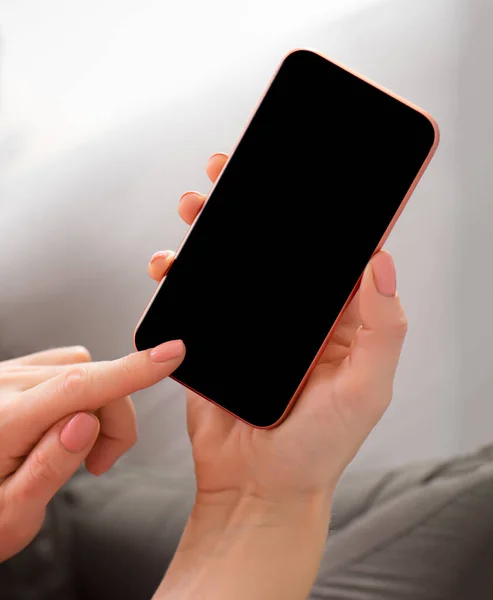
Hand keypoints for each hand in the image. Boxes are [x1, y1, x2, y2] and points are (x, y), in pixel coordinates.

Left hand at [0, 340, 184, 561]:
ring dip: (97, 405)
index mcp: (3, 423)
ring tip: (75, 446)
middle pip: (92, 379)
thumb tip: (86, 423)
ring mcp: (6, 373)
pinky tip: (62, 423)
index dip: (133, 369)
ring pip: (82, 370)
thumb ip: (48, 468)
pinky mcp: (11, 370)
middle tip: (101, 465)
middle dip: (115, 420)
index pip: (81, 386)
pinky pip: (65, 366)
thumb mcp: (9, 519)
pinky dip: (81, 391)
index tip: (171, 354)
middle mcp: (3, 386)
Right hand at [150, 153, 406, 598]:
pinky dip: (180, 274)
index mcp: (335, 318)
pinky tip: (168, 263)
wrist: (258, 488)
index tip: (307, 172)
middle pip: (275, 246)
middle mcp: (293, 314)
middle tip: (233, 169)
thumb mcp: (366, 389)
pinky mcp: (214, 339)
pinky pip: (197, 296)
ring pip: (232, 263)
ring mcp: (251, 324)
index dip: (321, 211)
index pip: (330, 253)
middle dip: (253, 205)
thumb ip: (383, 328)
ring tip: (195, 203)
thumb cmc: (319, 446)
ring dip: (213, 228)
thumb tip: (381, 260)